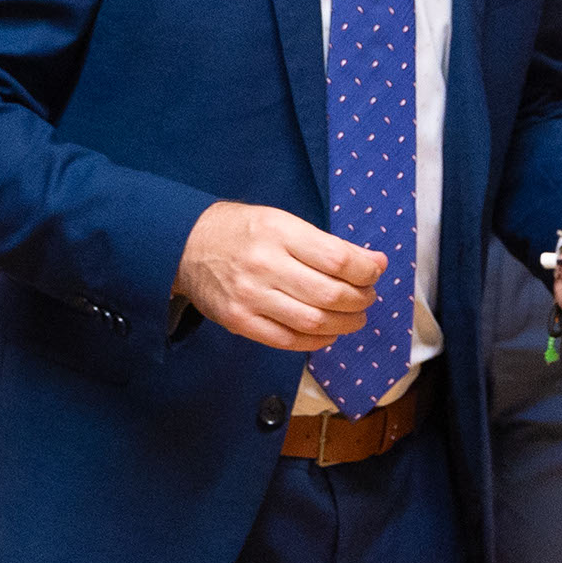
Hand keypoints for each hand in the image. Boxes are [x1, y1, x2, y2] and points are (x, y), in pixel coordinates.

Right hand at [176, 201, 383, 351]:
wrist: (185, 244)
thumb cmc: (242, 231)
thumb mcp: (283, 222)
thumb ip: (329, 244)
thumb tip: (375, 262)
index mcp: (278, 232)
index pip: (337, 259)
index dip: (366, 271)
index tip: (374, 272)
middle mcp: (264, 265)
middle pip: (330, 295)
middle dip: (360, 300)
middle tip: (367, 297)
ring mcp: (250, 296)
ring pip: (313, 322)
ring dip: (345, 324)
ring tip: (353, 317)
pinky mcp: (239, 321)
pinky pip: (288, 340)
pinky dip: (316, 340)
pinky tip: (326, 332)